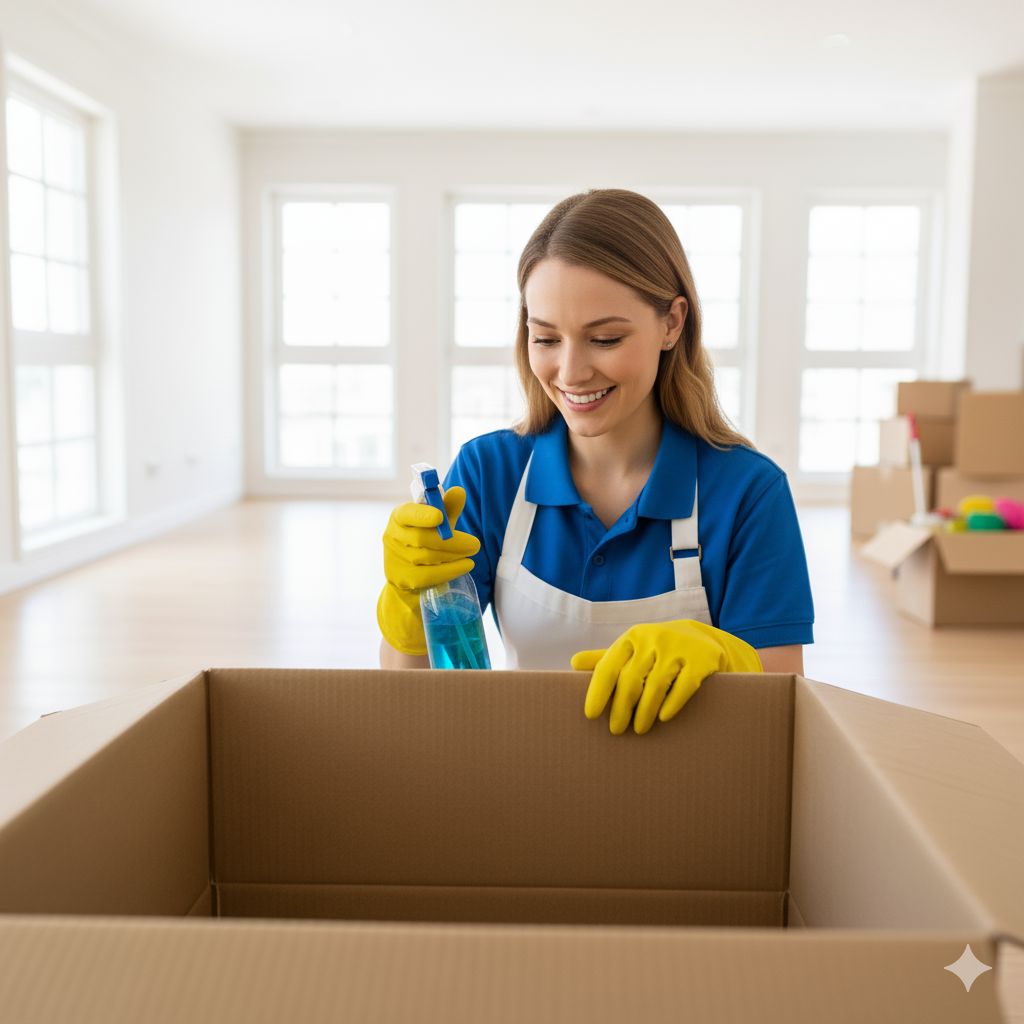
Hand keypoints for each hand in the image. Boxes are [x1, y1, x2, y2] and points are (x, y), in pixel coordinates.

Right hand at [377, 486, 479, 655]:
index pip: (407, 514)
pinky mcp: (402, 579)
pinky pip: (429, 575)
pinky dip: (450, 570)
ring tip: (471, 553)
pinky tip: (465, 566)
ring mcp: (394, 559)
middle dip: (451, 541)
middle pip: (422, 538)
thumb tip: (459, 491)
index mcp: (399, 517)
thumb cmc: (426, 542)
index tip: (440, 517)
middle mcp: (392, 536)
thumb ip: (447, 508)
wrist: (409, 577)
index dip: (423, 515)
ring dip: (454, 555)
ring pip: (427, 557)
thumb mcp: (437, 524)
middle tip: (475, 544)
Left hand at [571, 620, 761, 734]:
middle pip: (631, 679)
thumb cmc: (657, 650)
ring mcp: (678, 648)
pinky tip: (663, 718)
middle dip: (621, 708)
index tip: (591, 715)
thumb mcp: (632, 650)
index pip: (608, 666)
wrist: (702, 639)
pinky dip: (671, 704)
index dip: (597, 692)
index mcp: (632, 638)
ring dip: (644, 712)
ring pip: (656, 685)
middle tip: (615, 730)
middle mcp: (653, 639)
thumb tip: (573, 663)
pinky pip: (684, 686)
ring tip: (639, 730)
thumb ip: (604, 658)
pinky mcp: (701, 660)